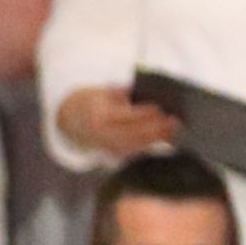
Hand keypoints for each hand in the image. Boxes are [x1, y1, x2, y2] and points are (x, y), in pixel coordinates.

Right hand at [57, 81, 179, 155]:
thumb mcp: (104, 91)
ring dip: (156, 138)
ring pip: (136, 144)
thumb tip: (146, 92)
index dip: (144, 113)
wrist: (71, 119)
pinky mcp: (112, 153)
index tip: (160, 108)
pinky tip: (163, 138)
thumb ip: (123, 92)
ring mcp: (107, 146)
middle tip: (174, 121)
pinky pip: (134, 150)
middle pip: (133, 133)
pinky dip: (149, 144)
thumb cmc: (92, 101)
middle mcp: (102, 135)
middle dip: (155, 128)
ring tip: (172, 130)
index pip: (126, 116)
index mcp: (99, 116)